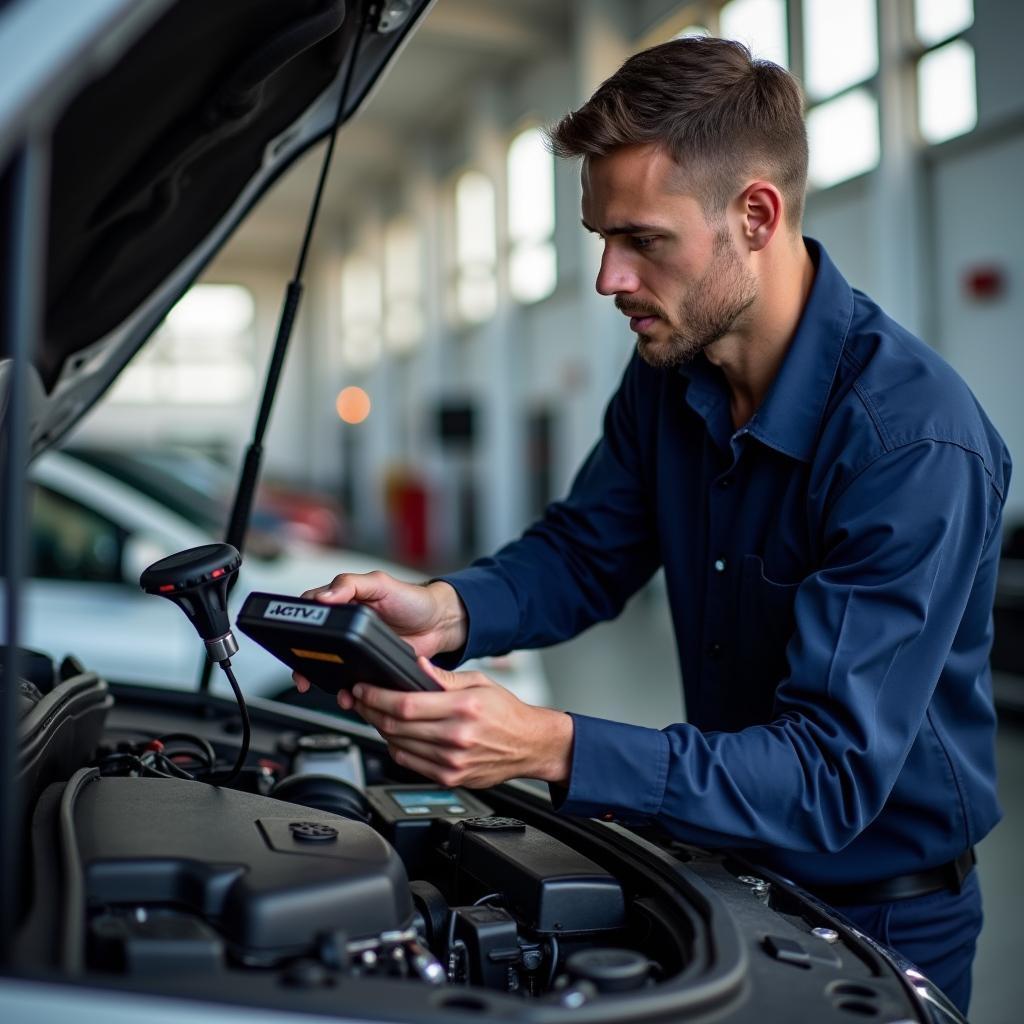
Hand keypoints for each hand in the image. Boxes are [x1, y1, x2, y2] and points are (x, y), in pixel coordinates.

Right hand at [293, 572, 466, 695]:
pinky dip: (347, 691)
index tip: (294, 643)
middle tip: (304, 676)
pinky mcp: (368, 667)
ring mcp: (356, 649)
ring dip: (325, 681)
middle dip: (304, 663)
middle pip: (313, 646)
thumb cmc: (412, 599)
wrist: (439, 625)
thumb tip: (324, 596)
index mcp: (343, 602)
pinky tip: (350, 695)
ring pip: (329, 667)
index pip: (309, 612)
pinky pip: (350, 682)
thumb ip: (351, 585)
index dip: (296, 628)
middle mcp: (345, 627)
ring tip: (333, 689)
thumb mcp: (381, 584)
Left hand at [347, 657, 573, 788]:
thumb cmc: (507, 713)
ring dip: (379, 729)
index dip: (376, 697)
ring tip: (374, 714)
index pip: (406, 704)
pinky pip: (409, 762)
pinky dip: (395, 747)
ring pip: (397, 745)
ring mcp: (451, 761)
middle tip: (359, 700)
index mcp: (463, 708)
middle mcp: (456, 737)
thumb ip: (444, 677)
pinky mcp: (449, 778)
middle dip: (369, 711)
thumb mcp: (480, 682)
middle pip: (395, 726)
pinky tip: (395, 734)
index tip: (362, 689)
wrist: (529, 746)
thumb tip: (416, 664)